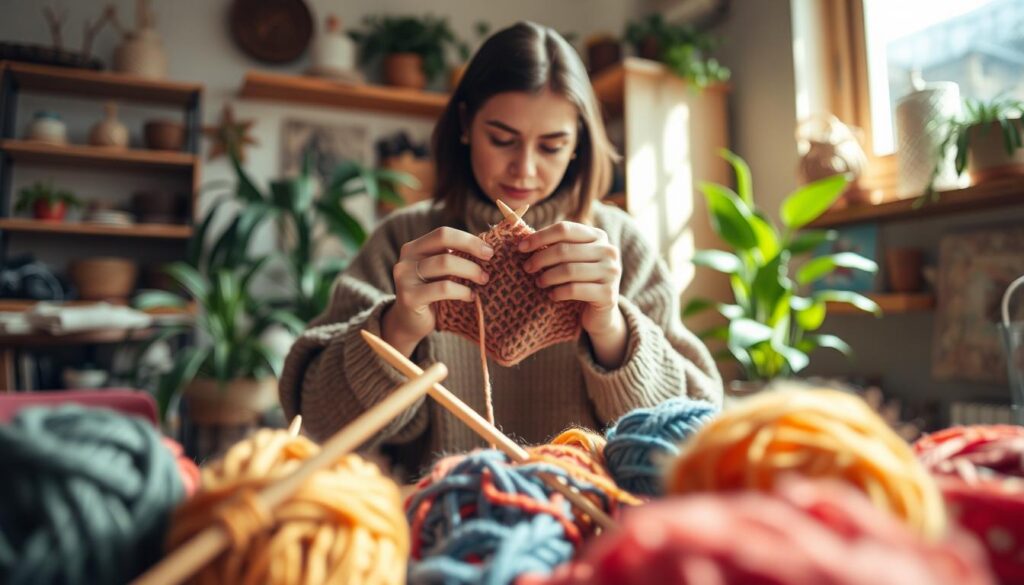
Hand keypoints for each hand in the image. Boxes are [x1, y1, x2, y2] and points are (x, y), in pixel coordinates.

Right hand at [382, 227, 493, 356]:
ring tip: (483, 281)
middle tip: (488, 266)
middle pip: (443, 242)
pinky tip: (471, 296)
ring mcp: (405, 277)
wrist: (411, 324)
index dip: (468, 240)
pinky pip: (443, 288)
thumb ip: (454, 258)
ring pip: (444, 263)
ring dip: (470, 271)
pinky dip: (462, 291)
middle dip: (471, 251)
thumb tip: (487, 248)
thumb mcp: (441, 273)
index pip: (443, 234)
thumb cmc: (433, 295)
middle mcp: (406, 258)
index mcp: (415, 247)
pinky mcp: (409, 297)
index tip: (489, 251)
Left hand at [519, 221, 623, 336]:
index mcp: (598, 236)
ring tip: (539, 282)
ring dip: (548, 277)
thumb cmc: (580, 281)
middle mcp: (609, 251)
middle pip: (564, 250)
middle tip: (527, 267)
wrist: (601, 313)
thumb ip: (557, 247)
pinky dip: (558, 292)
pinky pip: (574, 290)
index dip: (540, 236)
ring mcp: (611, 273)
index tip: (521, 247)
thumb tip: (524, 241)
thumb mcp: (572, 259)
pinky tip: (552, 295)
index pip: (565, 229)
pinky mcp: (608, 294)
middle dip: (540, 258)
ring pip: (569, 270)